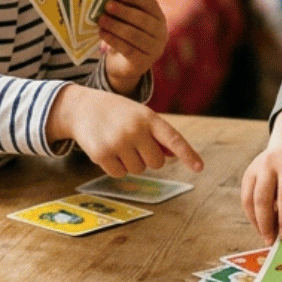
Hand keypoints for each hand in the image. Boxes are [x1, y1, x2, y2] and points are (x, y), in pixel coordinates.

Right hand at [48, 84, 204, 177]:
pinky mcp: (102, 154)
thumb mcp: (139, 116)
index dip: (188, 154)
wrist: (82, 107)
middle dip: (148, 158)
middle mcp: (135, 129)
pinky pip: (120, 174)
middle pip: (156, 162)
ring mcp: (118, 142)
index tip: (200, 168)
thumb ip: (156, 135)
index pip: (173, 138)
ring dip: (130, 162)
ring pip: (138, 170)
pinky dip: (115, 167)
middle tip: (134, 144)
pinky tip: (107, 150)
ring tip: (117, 143)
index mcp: (148, 117)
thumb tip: (172, 155)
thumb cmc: (117, 113)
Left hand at [99, 0, 169, 94]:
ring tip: (101, 19)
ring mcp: (154, 50)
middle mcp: (161, 34)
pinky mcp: (143, 62)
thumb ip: (126, 7)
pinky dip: (112, 39)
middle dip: (124, 11)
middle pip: (143, 20)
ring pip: (134, 35)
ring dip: (115, 25)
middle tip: (107, 5)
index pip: (151, 5)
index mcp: (159, 19)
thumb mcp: (129, 21)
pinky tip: (102, 33)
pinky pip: (127, 48)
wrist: (126, 65)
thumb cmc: (127, 35)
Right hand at [241, 106, 281, 242]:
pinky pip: (246, 197)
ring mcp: (255, 168)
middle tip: (272, 241)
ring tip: (266, 236)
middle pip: (262, 199)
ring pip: (250, 200)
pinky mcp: (248, 173)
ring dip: (256, 222)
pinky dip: (251, 214)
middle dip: (266, 224)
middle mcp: (269, 165)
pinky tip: (261, 224)